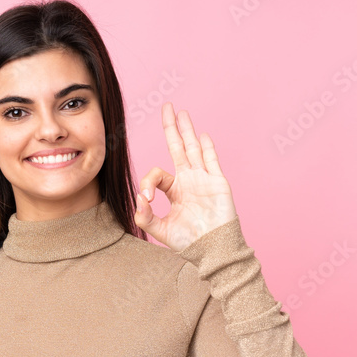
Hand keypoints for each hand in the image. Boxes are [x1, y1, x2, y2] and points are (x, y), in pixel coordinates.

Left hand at [134, 102, 237, 251]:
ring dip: (187, 130)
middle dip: (171, 128)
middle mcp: (189, 181)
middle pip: (178, 148)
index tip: (146, 198)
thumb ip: (146, 217)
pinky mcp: (218, 183)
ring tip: (181, 113)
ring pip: (194, 149)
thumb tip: (138, 199)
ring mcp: (204, 179)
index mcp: (175, 190)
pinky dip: (207, 148)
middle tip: (167, 107)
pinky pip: (212, 161)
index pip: (157, 174)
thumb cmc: (189, 242)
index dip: (148, 182)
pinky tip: (201, 135)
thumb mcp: (161, 230)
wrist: (213, 250)